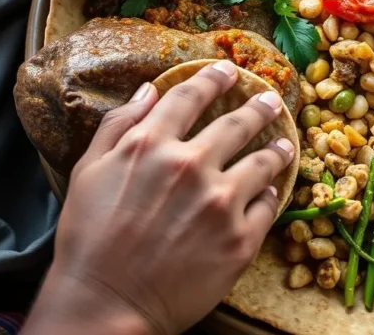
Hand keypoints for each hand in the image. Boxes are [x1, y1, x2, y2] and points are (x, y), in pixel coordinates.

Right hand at [21, 60, 295, 334]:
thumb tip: (148, 91)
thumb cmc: (90, 240)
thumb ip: (118, 126)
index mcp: (151, 144)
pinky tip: (270, 193)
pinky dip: (270, 196)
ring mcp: (220, 202)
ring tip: (285, 146)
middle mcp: (191, 165)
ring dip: (277, 149)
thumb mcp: (88, 172)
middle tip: (271, 100)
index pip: (191, 96)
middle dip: (258, 107)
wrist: (106, 304)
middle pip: (237, 123)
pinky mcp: (241, 239)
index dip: (213, 78)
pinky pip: (267, 207)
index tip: (228, 70)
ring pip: (263, 162)